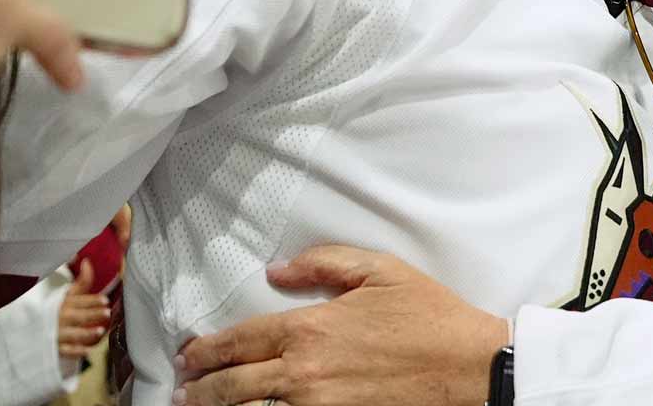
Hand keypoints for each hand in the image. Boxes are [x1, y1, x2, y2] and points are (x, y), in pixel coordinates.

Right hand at [57, 259, 111, 360]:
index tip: (105, 300)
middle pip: (77, 316)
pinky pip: (65, 351)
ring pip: (71, 334)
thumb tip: (87, 262)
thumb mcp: (66, 295)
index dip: (91, 300)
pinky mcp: (53, 349)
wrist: (28, 330)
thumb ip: (81, 282)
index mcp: (62, 303)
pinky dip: (75, 352)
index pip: (78, 301)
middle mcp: (59, 318)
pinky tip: (87, 351)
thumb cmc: (54, 310)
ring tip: (100, 331)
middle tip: (106, 312)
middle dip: (91, 314)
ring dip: (85, 333)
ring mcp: (55, 334)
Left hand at [177, 246, 509, 405]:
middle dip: (201, 389)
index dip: (206, 350)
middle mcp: (305, 372)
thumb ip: (324, 263)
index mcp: (311, 328)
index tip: (189, 355)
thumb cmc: (429, 316)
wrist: (468, 366)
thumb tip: (277, 270)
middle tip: (184, 390)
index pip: (240, 340)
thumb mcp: (380, 271)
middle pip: (234, 386)